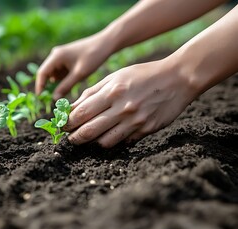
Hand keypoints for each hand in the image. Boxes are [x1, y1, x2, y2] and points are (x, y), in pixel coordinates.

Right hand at [35, 33, 113, 99]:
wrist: (105, 44)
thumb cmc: (93, 56)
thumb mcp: (79, 74)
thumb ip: (65, 86)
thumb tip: (54, 98)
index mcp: (56, 56)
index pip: (42, 73)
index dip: (40, 86)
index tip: (40, 98)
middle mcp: (55, 55)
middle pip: (46, 73)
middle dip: (48, 86)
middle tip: (52, 99)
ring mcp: (60, 56)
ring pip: (54, 73)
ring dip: (57, 83)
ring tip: (64, 92)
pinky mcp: (66, 59)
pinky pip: (60, 71)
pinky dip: (63, 79)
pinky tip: (71, 83)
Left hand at [63, 59, 197, 147]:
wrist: (179, 79)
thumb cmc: (143, 75)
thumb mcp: (116, 77)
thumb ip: (92, 92)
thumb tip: (71, 107)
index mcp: (112, 92)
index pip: (81, 113)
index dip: (67, 122)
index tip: (61, 125)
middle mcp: (122, 108)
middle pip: (89, 130)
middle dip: (74, 137)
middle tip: (69, 139)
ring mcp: (135, 121)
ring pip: (104, 141)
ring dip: (92, 142)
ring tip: (87, 139)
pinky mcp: (146, 130)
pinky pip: (123, 142)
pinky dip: (112, 142)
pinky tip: (108, 137)